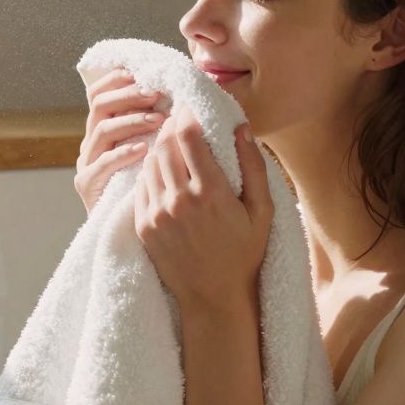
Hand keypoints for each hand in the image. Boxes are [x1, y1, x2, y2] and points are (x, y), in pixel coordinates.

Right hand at [75, 69, 167, 213]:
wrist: (148, 232)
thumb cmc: (160, 187)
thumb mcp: (160, 148)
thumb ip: (161, 121)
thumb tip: (181, 90)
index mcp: (106, 129)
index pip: (101, 93)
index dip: (118, 79)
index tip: (144, 72)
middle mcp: (93, 143)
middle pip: (100, 105)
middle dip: (129, 95)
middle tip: (156, 94)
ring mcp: (87, 163)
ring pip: (102, 130)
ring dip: (131, 120)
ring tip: (158, 121)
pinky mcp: (87, 185)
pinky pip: (102, 164)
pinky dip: (123, 153)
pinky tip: (144, 149)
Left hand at [134, 103, 272, 318]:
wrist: (213, 297)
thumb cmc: (244, 253)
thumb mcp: (262, 212)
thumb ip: (253, 166)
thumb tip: (240, 127)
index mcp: (211, 193)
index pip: (188, 137)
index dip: (187, 116)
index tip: (191, 108)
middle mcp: (179, 201)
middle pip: (165, 144)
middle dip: (172, 126)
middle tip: (180, 119)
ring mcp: (157, 214)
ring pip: (150, 163)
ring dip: (160, 148)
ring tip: (172, 144)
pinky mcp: (143, 225)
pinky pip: (141, 186)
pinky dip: (150, 172)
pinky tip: (163, 171)